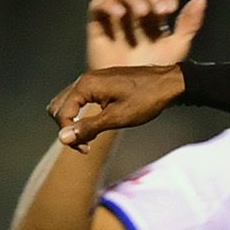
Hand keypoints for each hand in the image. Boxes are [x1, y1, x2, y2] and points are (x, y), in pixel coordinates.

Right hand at [47, 63, 186, 150]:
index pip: (61, 113)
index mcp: (86, 85)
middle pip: (59, 106)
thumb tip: (62, 138)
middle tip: (85, 145)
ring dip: (74, 121)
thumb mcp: (117, 118)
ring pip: (69, 103)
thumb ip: (88, 127)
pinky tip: (98, 125)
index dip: (69, 135)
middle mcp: (85, 79)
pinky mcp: (102, 83)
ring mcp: (93, 79)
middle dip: (68, 128)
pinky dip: (83, 113)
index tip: (85, 149)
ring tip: (92, 137)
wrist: (170, 83)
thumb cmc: (147, 99)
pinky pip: (81, 99)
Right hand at [87, 0, 205, 71]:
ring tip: (143, 12)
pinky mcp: (98, 26)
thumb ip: (189, 24)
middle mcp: (136, 11)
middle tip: (159, 10)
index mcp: (156, 14)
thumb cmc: (156, 74)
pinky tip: (120, 13)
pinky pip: (97, 4)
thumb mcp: (178, 48)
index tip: (171, 7)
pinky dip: (107, 3)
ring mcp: (116, 17)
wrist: (133, 94)